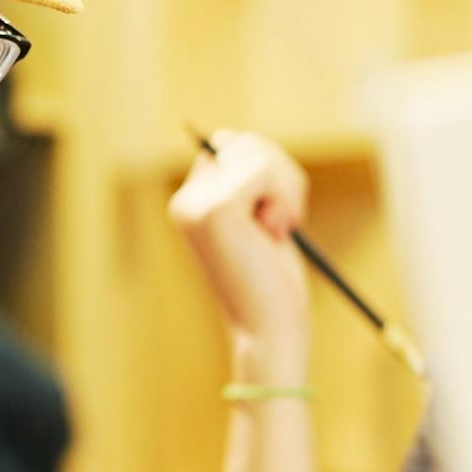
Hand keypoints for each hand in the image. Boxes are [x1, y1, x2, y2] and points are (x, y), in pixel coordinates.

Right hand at [168, 130, 310, 378]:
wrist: (268, 331)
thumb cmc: (272, 286)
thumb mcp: (257, 225)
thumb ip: (247, 186)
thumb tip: (239, 141)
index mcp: (189, 205)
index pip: (228, 147)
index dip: (266, 170)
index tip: (276, 214)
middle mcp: (185, 202)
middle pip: (242, 142)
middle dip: (279, 173)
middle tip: (284, 222)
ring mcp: (197, 205)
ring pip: (255, 152)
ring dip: (286, 187)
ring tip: (279, 230)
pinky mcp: (217, 210)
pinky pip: (263, 171)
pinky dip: (285, 197)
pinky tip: (276, 233)